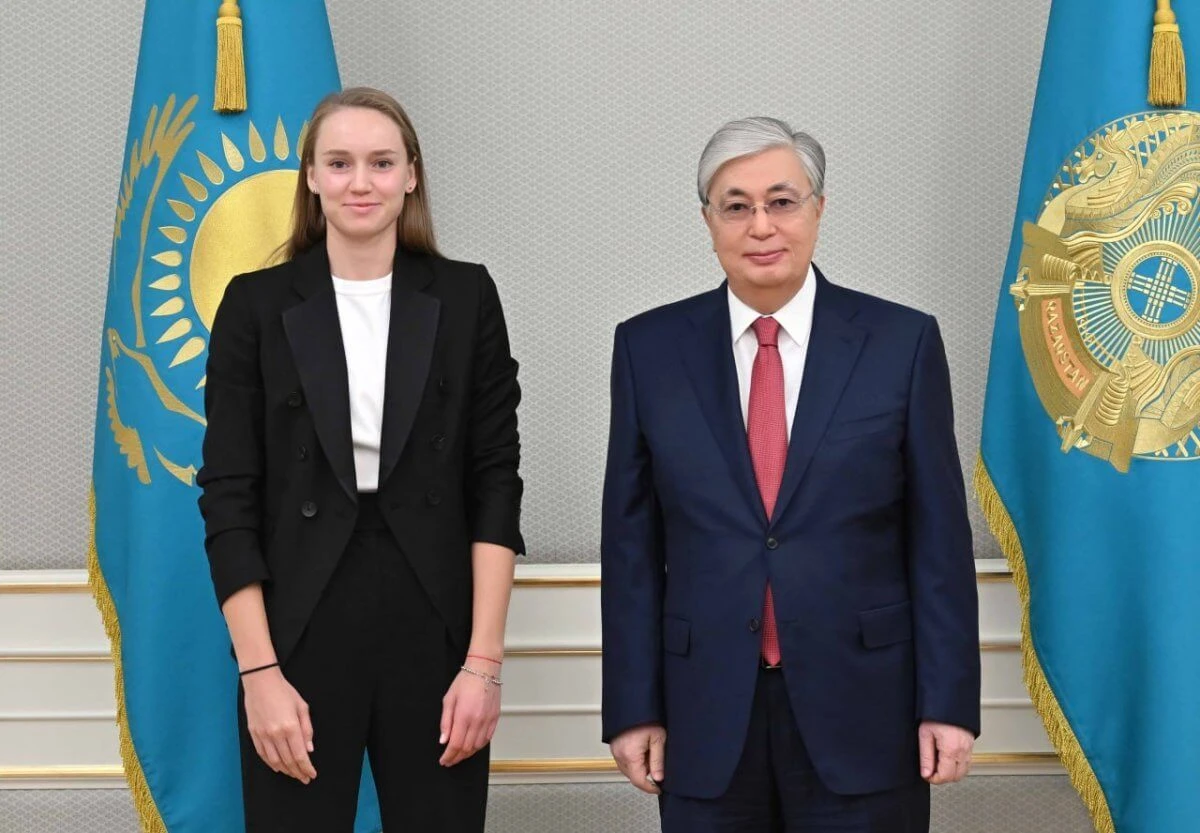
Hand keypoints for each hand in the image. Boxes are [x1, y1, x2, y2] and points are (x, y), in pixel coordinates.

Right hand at [242, 667, 315, 783]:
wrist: (260, 682)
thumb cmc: (284, 692)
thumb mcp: (302, 707)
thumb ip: (307, 729)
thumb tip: (309, 750)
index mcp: (290, 727)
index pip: (300, 755)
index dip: (307, 768)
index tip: (312, 774)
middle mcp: (276, 734)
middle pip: (288, 761)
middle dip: (298, 772)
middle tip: (305, 778)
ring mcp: (263, 735)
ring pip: (275, 761)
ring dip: (286, 771)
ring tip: (294, 774)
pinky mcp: (254, 734)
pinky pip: (263, 755)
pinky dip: (271, 764)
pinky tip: (278, 767)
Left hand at [439, 664, 500, 765]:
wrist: (484, 670)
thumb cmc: (465, 681)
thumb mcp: (448, 699)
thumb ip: (445, 722)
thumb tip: (443, 740)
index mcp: (464, 716)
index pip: (455, 744)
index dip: (449, 756)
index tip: (444, 760)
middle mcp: (477, 720)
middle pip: (467, 748)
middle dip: (457, 757)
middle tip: (450, 760)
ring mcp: (488, 720)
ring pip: (478, 746)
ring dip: (468, 754)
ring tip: (459, 755)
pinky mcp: (495, 718)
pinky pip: (487, 739)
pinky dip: (479, 746)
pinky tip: (472, 746)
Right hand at [610, 723, 666, 793]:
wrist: (633, 702)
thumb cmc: (646, 717)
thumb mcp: (658, 739)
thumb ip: (658, 761)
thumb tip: (658, 778)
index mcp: (630, 755)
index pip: (638, 781)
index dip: (650, 787)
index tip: (658, 788)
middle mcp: (619, 754)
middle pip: (632, 776)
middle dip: (645, 776)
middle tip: (657, 765)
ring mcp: (615, 750)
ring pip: (627, 769)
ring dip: (639, 768)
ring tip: (649, 753)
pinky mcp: (614, 745)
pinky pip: (623, 760)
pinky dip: (633, 761)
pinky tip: (642, 750)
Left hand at [918, 720, 973, 783]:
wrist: (950, 702)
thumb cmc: (937, 714)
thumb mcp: (925, 734)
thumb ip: (926, 756)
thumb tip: (926, 773)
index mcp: (951, 749)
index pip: (945, 776)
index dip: (933, 779)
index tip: (926, 774)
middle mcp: (963, 751)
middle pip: (956, 777)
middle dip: (942, 777)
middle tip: (931, 770)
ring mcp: (969, 749)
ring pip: (963, 772)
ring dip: (951, 773)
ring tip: (938, 764)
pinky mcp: (971, 746)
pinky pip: (967, 763)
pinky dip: (958, 766)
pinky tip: (947, 759)